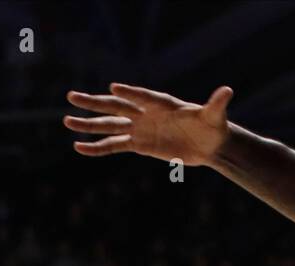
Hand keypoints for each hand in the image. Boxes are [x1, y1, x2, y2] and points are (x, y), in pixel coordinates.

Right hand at [64, 83, 232, 166]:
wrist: (209, 143)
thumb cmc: (213, 126)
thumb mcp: (215, 115)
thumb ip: (216, 103)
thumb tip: (227, 91)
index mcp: (162, 103)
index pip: (143, 97)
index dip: (131, 94)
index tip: (115, 88)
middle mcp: (146, 113)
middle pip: (116, 106)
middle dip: (95, 103)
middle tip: (72, 97)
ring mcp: (139, 128)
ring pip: (110, 126)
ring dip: (89, 125)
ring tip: (66, 121)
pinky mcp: (138, 144)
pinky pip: (114, 146)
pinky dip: (98, 148)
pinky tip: (80, 147)